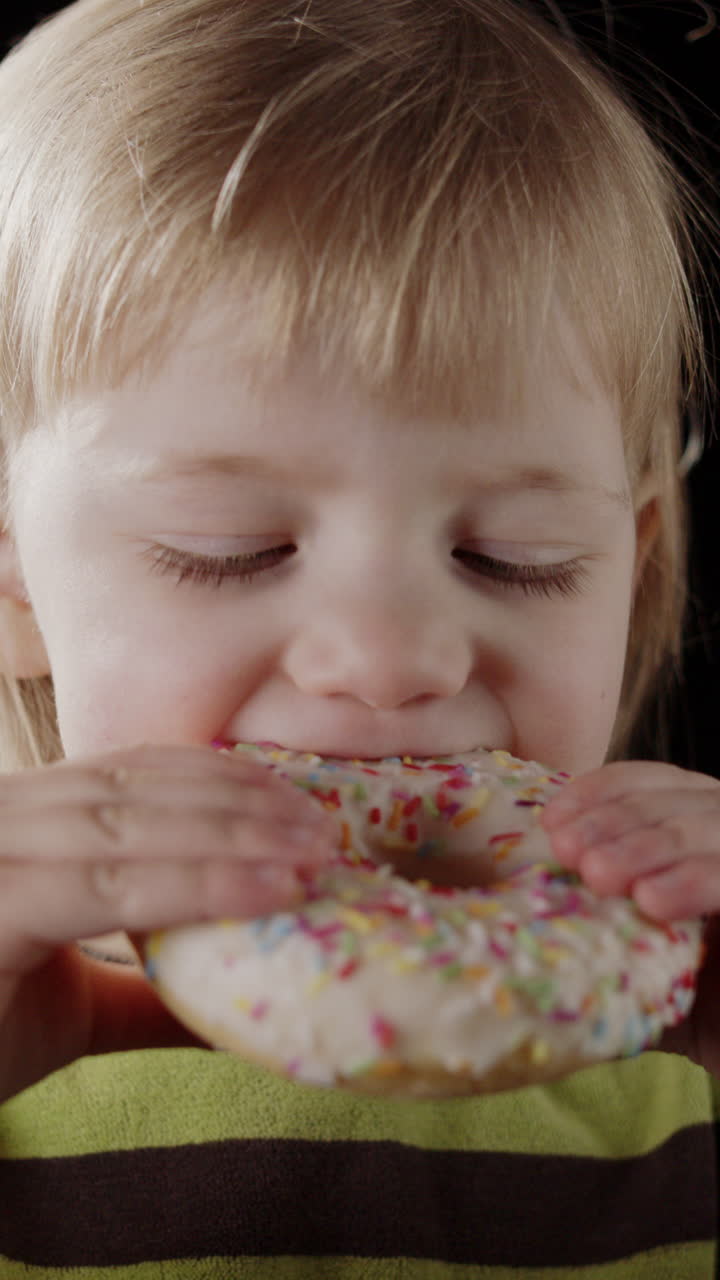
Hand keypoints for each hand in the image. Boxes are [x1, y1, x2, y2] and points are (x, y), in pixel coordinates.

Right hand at [0, 743, 335, 1101]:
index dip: (214, 779)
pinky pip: (109, 889)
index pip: (125, 775)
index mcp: (21, 823)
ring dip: (233, 835)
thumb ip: (150, 994)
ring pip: (129, 828)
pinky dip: (196, 884)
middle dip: (238, 804)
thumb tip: (247, 1007)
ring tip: (312, 853)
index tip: (292, 798)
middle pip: (137, 793)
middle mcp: (3, 820)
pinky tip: (266, 890)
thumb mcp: (75, 1006)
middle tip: (325, 829)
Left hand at [542, 760, 719, 1074]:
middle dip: (615, 820)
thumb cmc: (707, 1013)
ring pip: (708, 825)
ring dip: (648, 844)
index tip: (552, 822)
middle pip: (677, 799)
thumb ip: (595, 934)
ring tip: (598, 877)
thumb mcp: (640, 965)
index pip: (652, 784)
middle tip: (567, 852)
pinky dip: (696, 879)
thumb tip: (511, 927)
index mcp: (701, 830)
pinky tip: (652, 901)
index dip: (600, 793)